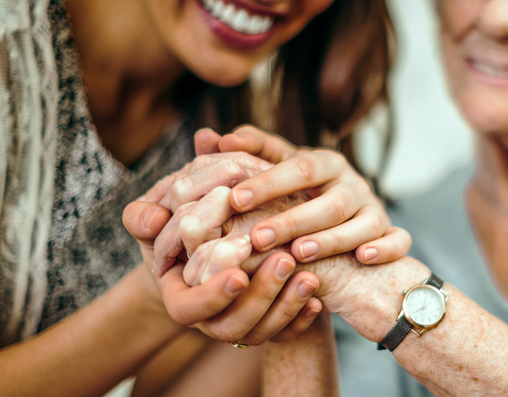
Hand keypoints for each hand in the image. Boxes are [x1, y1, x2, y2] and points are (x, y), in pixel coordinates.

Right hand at [124, 153, 322, 344]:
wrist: (213, 244)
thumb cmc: (181, 226)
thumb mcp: (161, 218)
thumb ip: (145, 217)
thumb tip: (153, 218)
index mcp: (180, 297)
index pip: (188, 309)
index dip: (212, 296)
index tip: (239, 274)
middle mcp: (209, 320)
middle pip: (231, 326)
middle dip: (260, 296)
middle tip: (285, 260)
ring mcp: (240, 326)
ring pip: (260, 333)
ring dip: (285, 306)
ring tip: (308, 276)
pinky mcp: (267, 324)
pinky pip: (285, 335)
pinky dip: (301, 319)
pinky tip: (318, 300)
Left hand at [194, 126, 410, 264]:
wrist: (345, 228)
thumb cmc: (299, 197)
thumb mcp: (275, 174)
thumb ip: (244, 157)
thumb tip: (205, 136)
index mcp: (325, 163)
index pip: (298, 166)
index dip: (268, 182)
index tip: (233, 198)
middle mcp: (353, 184)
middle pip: (329, 199)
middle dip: (293, 218)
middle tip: (257, 237)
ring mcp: (375, 209)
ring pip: (362, 221)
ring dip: (332, 237)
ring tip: (300, 252)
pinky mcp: (391, 234)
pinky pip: (398, 240)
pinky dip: (386, 247)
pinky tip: (364, 258)